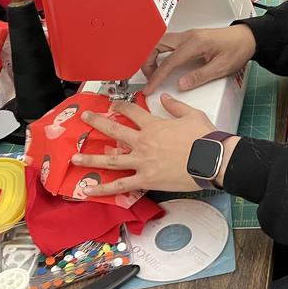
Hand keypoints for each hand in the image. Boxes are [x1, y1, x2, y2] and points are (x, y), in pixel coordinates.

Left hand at [73, 94, 218, 193]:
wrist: (212, 160)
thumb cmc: (204, 139)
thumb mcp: (191, 115)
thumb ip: (175, 106)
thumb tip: (166, 98)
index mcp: (154, 126)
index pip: (131, 112)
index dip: (120, 107)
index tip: (113, 105)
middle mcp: (144, 143)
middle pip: (114, 130)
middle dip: (97, 123)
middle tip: (85, 118)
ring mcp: (142, 162)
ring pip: (110, 161)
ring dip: (90, 159)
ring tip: (75, 159)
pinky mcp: (146, 180)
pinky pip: (121, 186)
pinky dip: (103, 189)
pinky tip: (88, 190)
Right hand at [142, 25, 255, 92]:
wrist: (247, 38)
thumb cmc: (238, 49)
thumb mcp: (221, 67)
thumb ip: (199, 76)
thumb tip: (182, 85)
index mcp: (195, 43)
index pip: (168, 61)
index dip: (156, 76)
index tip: (149, 87)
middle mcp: (189, 36)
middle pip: (157, 45)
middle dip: (147, 62)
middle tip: (148, 78)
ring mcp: (188, 35)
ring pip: (160, 43)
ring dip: (152, 57)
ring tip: (154, 73)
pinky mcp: (189, 38)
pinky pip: (168, 44)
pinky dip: (160, 54)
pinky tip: (162, 64)